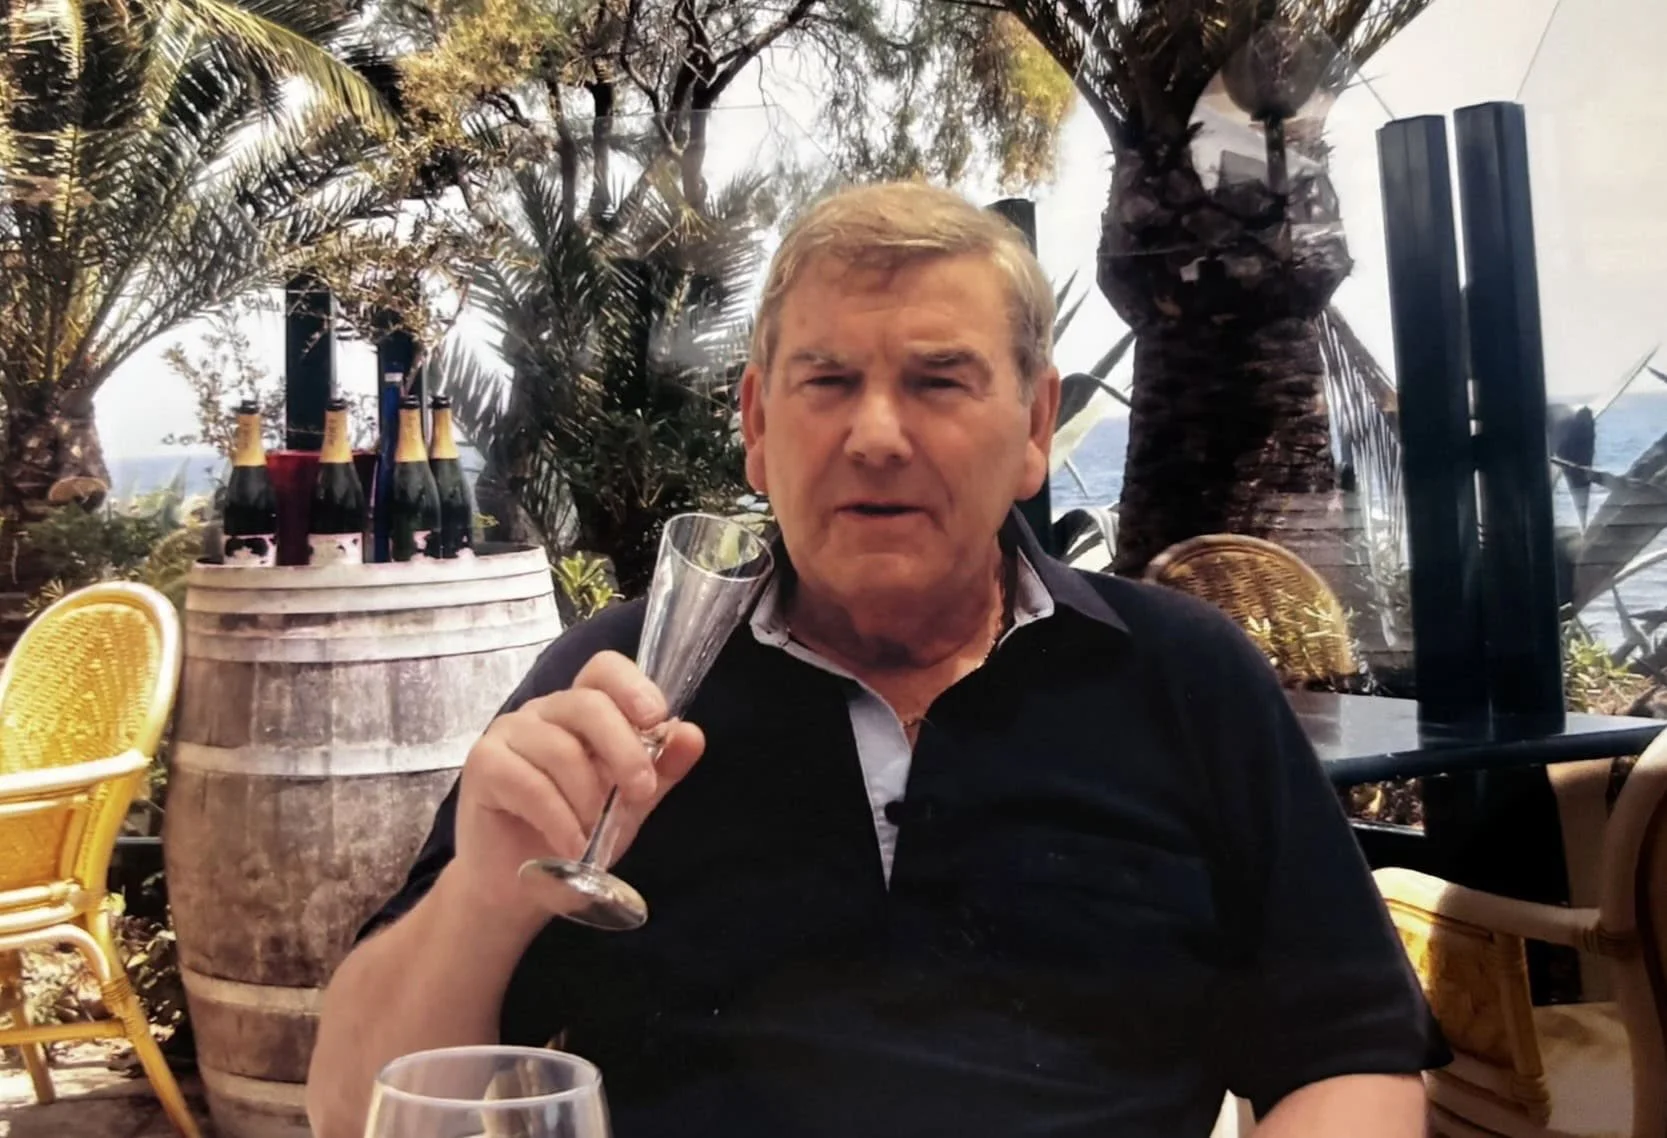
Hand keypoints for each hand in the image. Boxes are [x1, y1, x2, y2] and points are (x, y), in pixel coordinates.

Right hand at [450, 651, 705, 917]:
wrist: (519, 888)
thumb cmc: (574, 836)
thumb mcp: (630, 804)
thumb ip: (662, 769)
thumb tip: (692, 733)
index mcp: (581, 710)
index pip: (604, 669)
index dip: (633, 686)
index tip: (656, 721)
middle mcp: (544, 712)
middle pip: (587, 703)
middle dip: (624, 749)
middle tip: (640, 792)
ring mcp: (508, 733)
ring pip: (560, 748)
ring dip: (587, 798)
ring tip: (593, 834)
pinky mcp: (483, 765)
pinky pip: (528, 783)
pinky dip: (558, 819)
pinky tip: (571, 845)